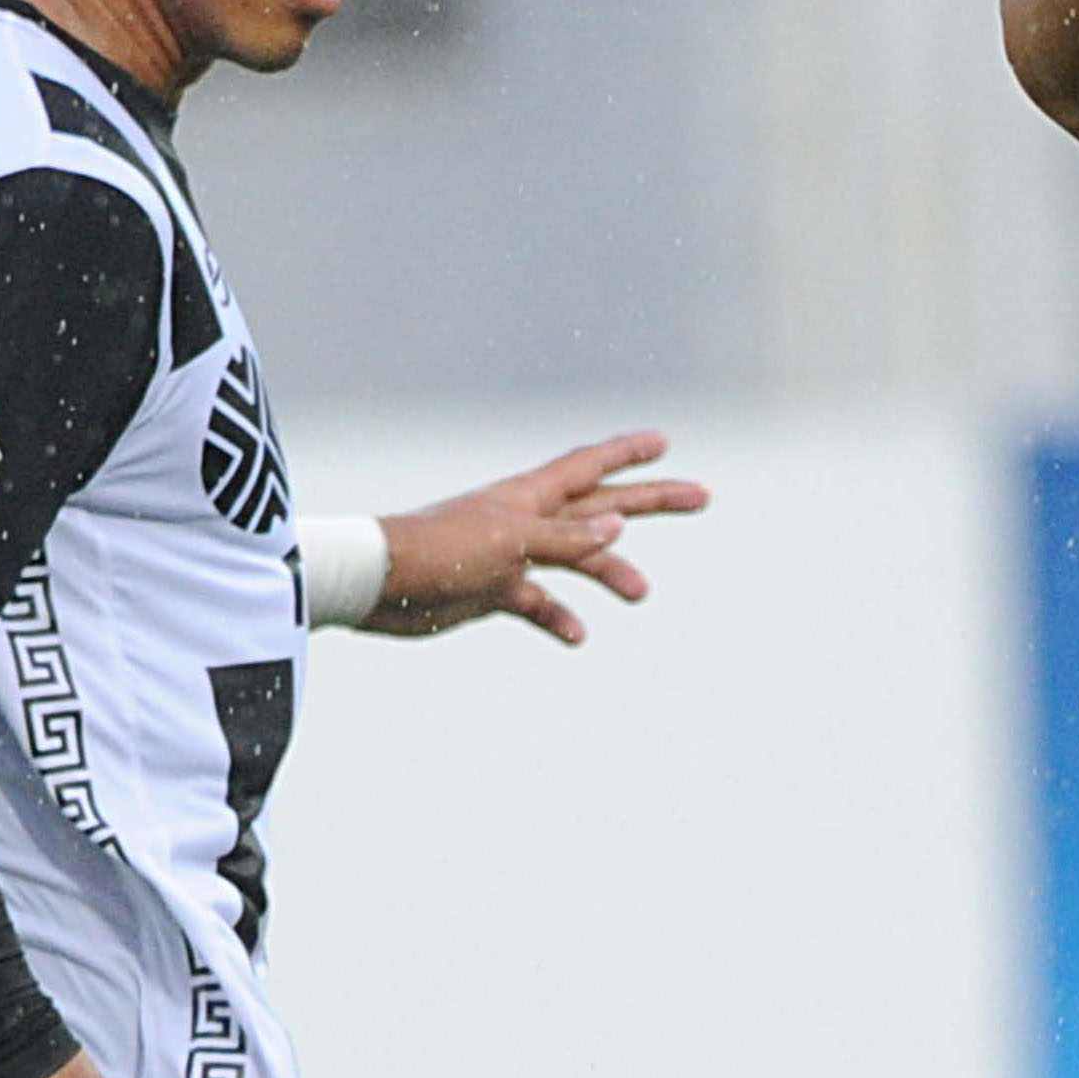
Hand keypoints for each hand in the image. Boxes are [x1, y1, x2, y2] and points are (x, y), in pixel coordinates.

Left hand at [359, 431, 708, 643]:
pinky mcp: (493, 590)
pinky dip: (559, 617)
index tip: (665, 442)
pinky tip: (578, 634)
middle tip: (700, 498)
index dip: (629, 453)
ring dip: (611, 570)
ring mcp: (511, 556)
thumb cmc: (439, 552)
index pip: (591, 466)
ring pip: (577, 558)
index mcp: (530, 497)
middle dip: (650, 501)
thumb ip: (565, 538)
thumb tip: (618, 523)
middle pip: (602, 506)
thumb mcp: (510, 543)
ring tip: (642, 592)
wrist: (378, 587)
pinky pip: (538, 603)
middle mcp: (527, 520)